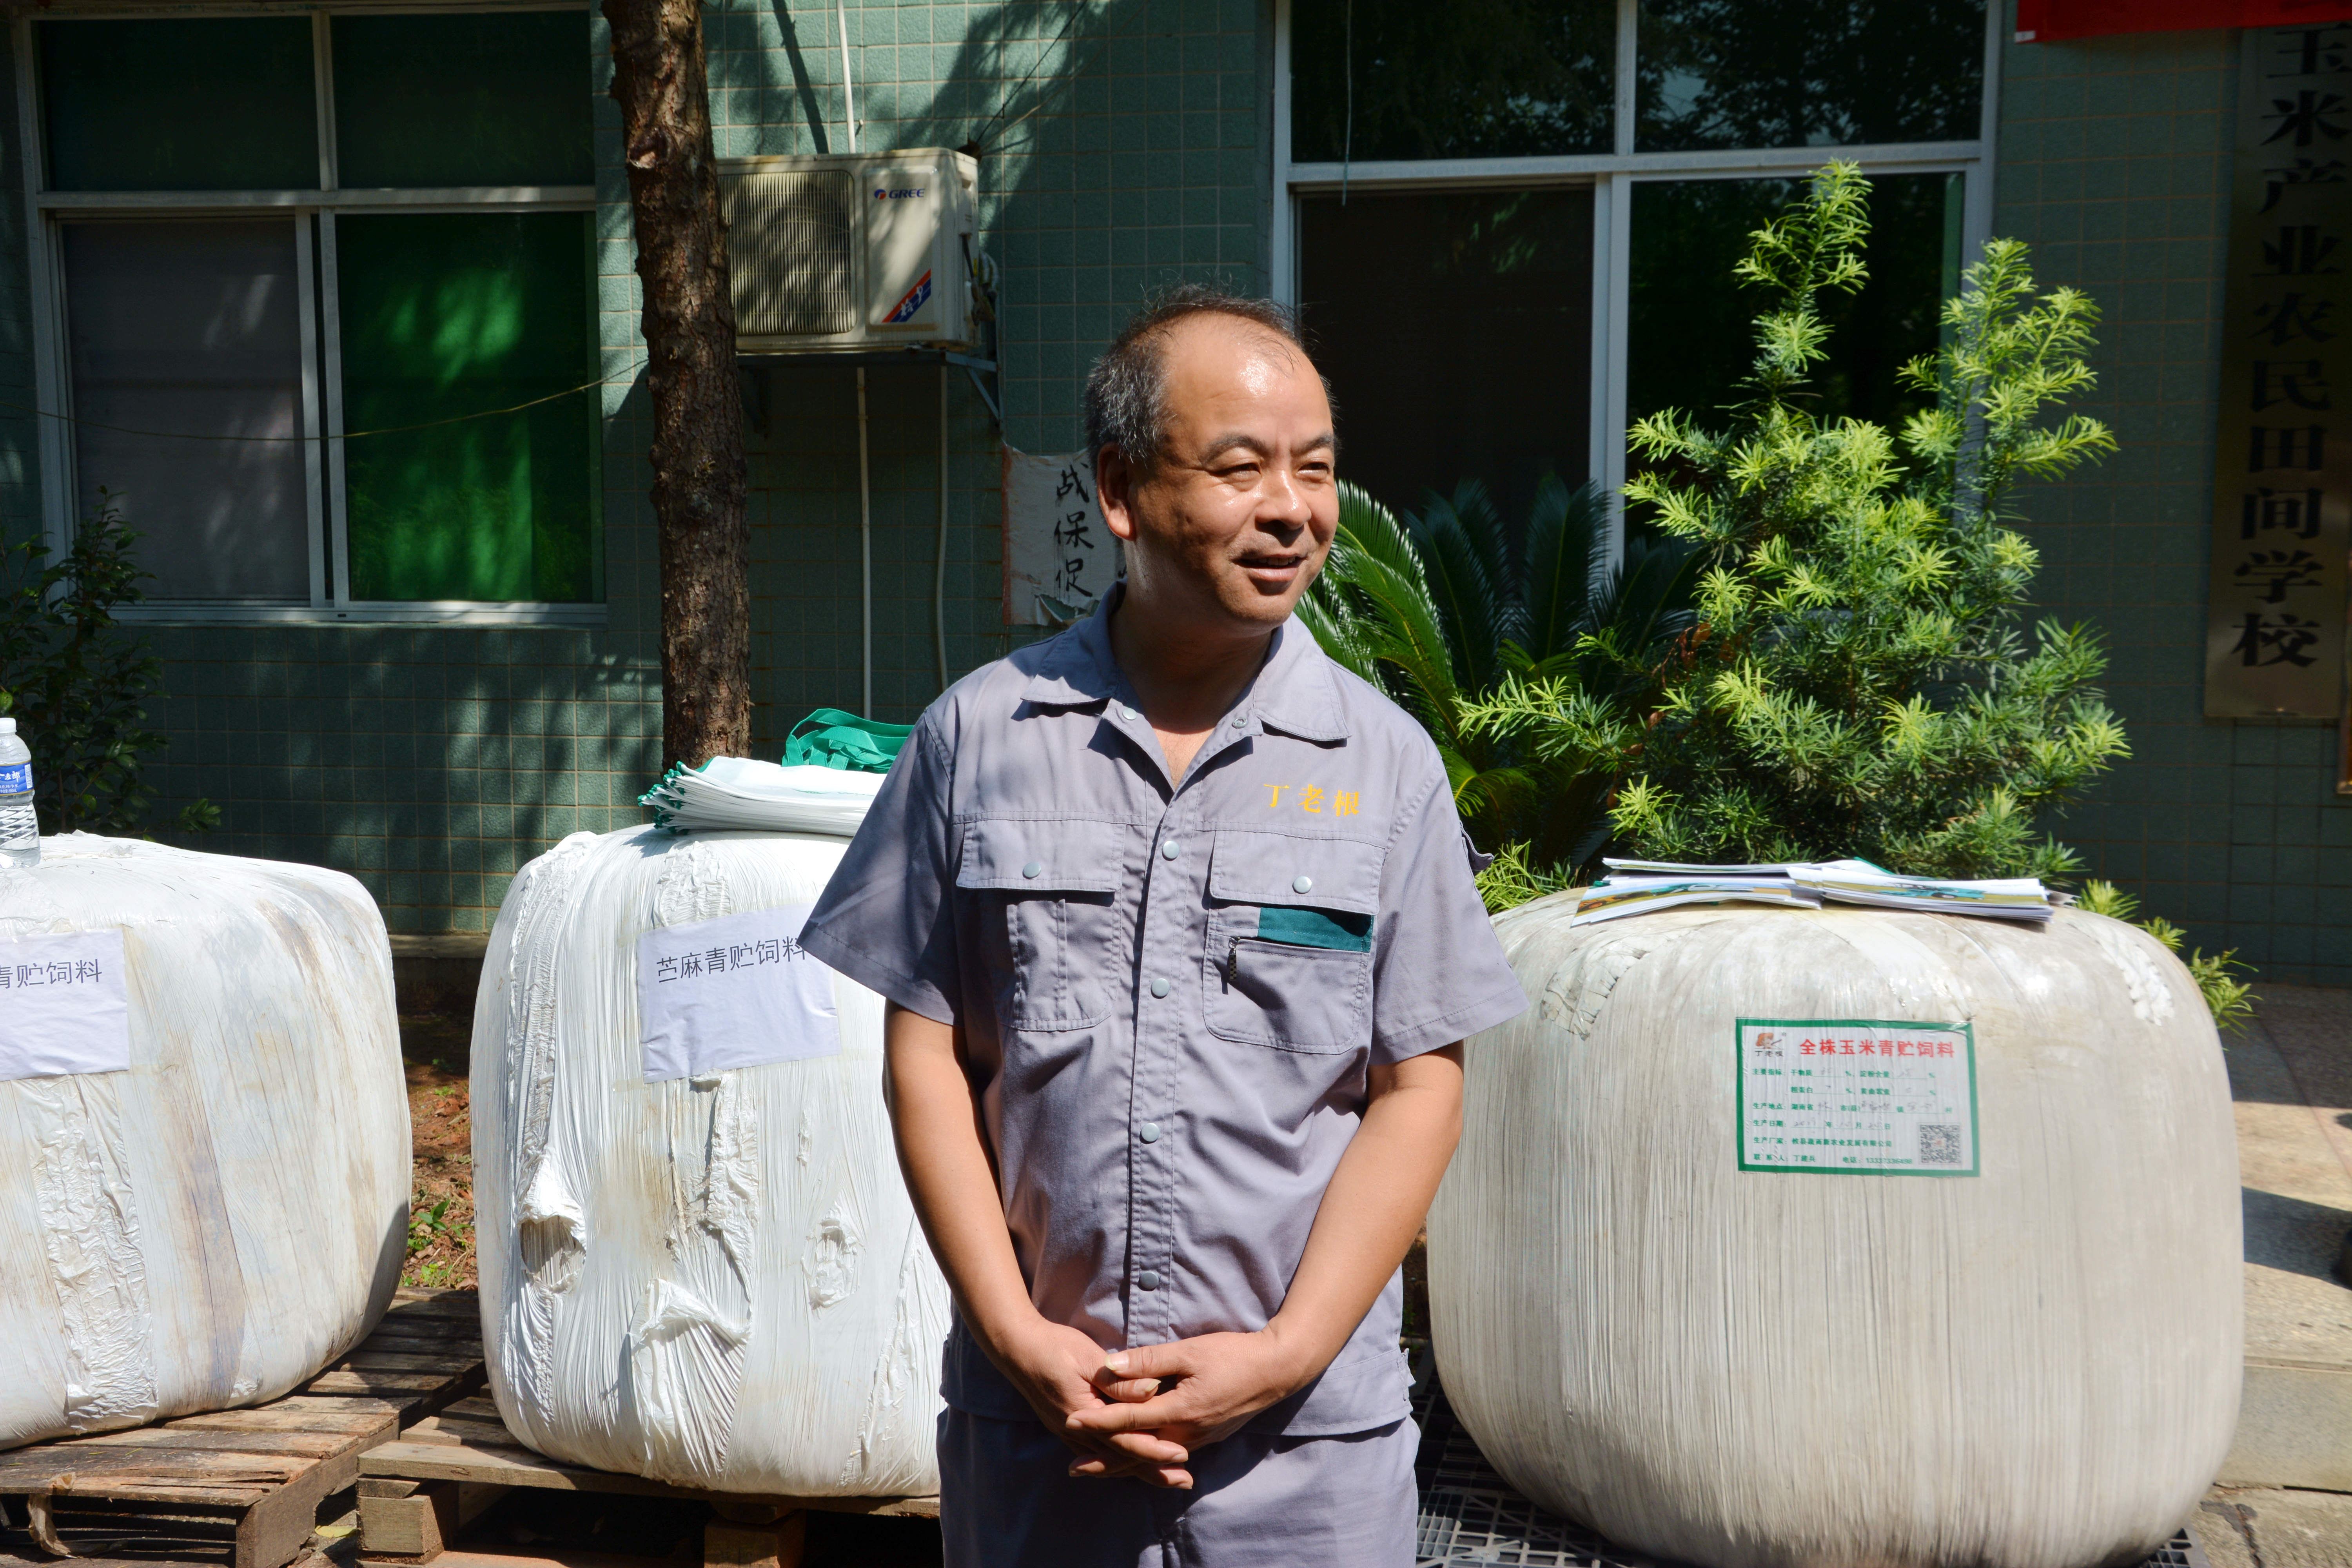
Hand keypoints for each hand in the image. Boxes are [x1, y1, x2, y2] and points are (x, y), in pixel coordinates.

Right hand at [988, 1315, 1195, 1488]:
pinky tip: (1134, 1463)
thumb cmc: (1055, 1347)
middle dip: (1153, 1470)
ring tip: (1168, 1477)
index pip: (1124, 1441)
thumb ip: (1120, 1381)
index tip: (1182, 1455)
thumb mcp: (1089, 1359)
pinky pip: (1099, 1451)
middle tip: (1184, 1481)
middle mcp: (1076, 1431)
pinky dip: (1120, 1460)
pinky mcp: (1068, 1427)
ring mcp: (1070, 1432)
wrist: (1018, 1348)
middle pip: (1120, 1458)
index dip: (1155, 1450)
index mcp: (1083, 1416)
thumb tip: (1152, 1391)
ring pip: (1110, 1459)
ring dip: (1139, 1469)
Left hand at [1061, 1329, 1309, 1461]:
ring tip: (1096, 1466)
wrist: (1277, 1371)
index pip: (1129, 1421)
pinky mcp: (1207, 1437)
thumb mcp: (1190, 1351)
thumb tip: (1111, 1365)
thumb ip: (1149, 1361)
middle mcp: (1187, 1434)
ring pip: (1153, 1456)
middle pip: (1137, 1452)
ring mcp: (1199, 1439)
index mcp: (1180, 1411)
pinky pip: (1169, 1452)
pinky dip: (1147, 1456)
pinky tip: (1137, 1456)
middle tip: (1072, 1468)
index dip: (1097, 1421)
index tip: (1070, 1419)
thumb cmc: (1234, 1355)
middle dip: (1104, 1459)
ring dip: (1124, 1461)